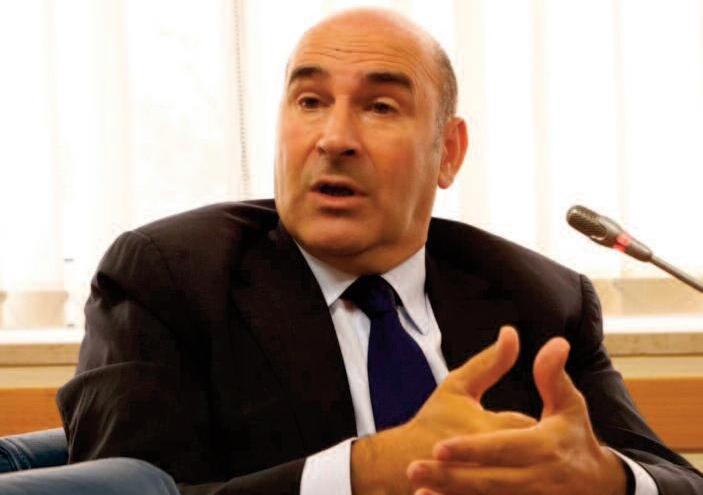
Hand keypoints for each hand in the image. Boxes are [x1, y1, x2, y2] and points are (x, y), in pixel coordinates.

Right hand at [352, 326, 536, 494]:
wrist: (399, 465)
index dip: (546, 424)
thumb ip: (489, 362)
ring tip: (531, 463)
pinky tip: (517, 478)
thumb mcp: (456, 387)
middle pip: (534, 457)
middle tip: (543, 447)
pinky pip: (506, 493)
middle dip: (541, 451)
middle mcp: (487, 460)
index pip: (532, 426)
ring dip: (531, 473)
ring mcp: (482, 483)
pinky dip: (515, 487)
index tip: (551, 421)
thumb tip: (512, 333)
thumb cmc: (429, 424)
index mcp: (485, 430)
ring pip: (525, 482)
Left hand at [407, 337, 626, 494]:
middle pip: (488, 481)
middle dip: (449, 477)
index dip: (472, 449)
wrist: (595, 487)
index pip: (504, 448)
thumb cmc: (574, 438)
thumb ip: (554, 377)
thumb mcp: (570, 405)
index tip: (439, 446)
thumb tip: (555, 341)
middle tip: (413, 469)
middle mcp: (537, 481)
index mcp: (545, 448)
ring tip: (418, 493)